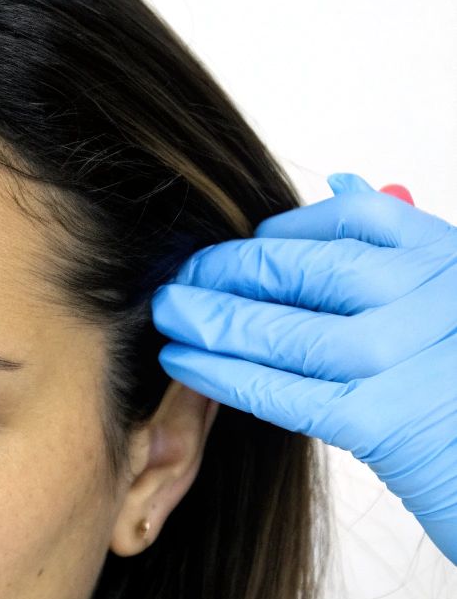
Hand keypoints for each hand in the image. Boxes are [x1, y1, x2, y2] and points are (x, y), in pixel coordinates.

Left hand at [150, 173, 456, 565]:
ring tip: (169, 316)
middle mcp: (432, 299)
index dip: (289, 228)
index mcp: (448, 260)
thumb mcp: (446, 299)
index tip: (244, 243)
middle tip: (181, 278)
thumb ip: (398, 243)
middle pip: (312, 269)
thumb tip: (340, 178)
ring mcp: (406, 358)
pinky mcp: (381, 421)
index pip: (359, 217)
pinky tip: (184, 364)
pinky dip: (223, 375)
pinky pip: (282, 390)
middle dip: (234, 272)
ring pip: (288, 330)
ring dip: (215, 321)